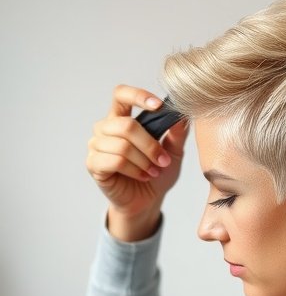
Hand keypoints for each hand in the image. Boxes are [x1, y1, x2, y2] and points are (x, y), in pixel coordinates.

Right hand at [86, 85, 188, 239]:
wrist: (147, 200)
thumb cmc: (157, 173)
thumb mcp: (173, 152)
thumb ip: (177, 133)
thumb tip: (182, 114)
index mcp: (122, 118)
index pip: (121, 94)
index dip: (138, 96)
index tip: (159, 106)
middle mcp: (105, 128)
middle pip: (126, 125)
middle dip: (150, 145)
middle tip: (163, 160)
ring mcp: (96, 146)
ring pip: (122, 145)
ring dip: (144, 160)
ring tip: (153, 171)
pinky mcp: (93, 164)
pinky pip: (115, 161)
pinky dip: (134, 170)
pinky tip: (143, 176)